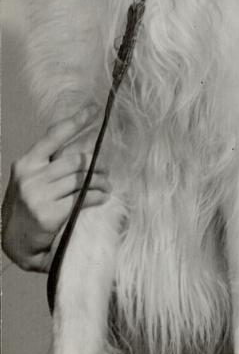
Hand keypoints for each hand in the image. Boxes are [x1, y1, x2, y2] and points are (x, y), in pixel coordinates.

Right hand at [1, 106, 109, 271]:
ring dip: (101, 181)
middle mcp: (30, 175)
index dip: (76, 121)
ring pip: (82, 178)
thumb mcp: (32, 181)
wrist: (15, 242)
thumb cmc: (28, 208)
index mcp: (26, 163)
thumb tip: (86, 149)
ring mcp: (39, 194)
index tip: (94, 110)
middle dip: (96, 163)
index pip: (54, 136)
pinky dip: (98, 196)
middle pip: (75, 160)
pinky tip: (103, 197)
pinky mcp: (50, 213)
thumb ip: (51, 166)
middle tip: (107, 169)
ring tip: (108, 185)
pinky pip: (83, 198)